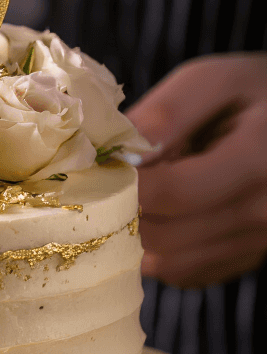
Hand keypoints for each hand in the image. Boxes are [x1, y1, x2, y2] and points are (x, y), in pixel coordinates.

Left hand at [126, 54, 266, 288]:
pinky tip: (165, 213)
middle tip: (112, 179)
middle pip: (164, 235)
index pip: (171, 192)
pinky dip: (159, 249)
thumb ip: (168, 112)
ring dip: (138, 233)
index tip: (102, 165)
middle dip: (124, 209)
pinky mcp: (243, 261)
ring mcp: (256, 244)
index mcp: (258, 158)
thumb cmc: (254, 95)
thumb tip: (122, 153)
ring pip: (167, 263)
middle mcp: (263, 212)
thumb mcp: (217, 81)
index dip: (124, 182)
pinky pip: (182, 272)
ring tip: (140, 193)